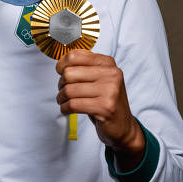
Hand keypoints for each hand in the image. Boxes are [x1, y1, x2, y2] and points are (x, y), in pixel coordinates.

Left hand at [55, 50, 144, 169]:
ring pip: (69, 90)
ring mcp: (110, 91)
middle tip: (63, 91)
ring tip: (64, 101)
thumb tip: (60, 62)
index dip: (61, 65)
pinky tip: (67, 109)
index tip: (60, 72)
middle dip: (61, 84)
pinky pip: (73, 105)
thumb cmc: (105, 100)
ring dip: (61, 98)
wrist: (122, 126)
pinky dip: (65, 108)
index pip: (74, 56)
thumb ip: (83, 66)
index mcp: (108, 63)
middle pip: (69, 74)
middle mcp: (111, 74)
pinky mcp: (105, 108)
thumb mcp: (98, 78)